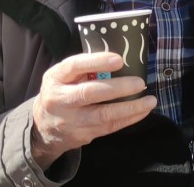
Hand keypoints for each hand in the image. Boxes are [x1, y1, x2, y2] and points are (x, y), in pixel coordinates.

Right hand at [31, 52, 156, 168]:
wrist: (43, 127)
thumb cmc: (61, 92)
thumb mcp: (63, 76)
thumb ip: (84, 68)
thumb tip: (121, 59)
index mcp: (55, 78)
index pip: (74, 66)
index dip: (97, 62)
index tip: (119, 60)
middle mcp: (60, 99)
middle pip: (89, 93)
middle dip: (118, 88)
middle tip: (140, 83)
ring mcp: (71, 120)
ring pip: (103, 115)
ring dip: (130, 107)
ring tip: (150, 100)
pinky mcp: (82, 135)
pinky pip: (109, 127)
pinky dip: (129, 118)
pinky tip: (143, 111)